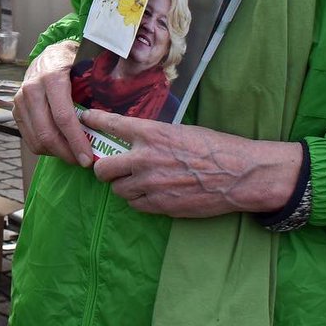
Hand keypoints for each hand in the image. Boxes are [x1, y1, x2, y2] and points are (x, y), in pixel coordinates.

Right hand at [12, 40, 92, 165]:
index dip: (76, 141)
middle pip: (47, 132)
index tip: (89, 158)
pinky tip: (61, 147)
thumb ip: (100, 79)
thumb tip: (122, 97)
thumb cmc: (74, 61)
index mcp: (52, 77)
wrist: (47, 55)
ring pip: (37, 139)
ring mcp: (20, 100)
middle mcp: (32, 88)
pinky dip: (45, 149)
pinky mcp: (16, 110)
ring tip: (75, 156)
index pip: (63, 116)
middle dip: (67, 153)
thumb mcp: (87, 62)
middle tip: (84, 162)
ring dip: (57, 153)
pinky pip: (29, 139)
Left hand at [83, 109, 302, 217]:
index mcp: (152, 134)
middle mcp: (145, 158)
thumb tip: (133, 139)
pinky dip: (139, 201)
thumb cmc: (215, 148)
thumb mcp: (180, 132)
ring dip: (123, 186)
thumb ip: (153, 136)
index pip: (111, 124)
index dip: (93, 121)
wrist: (240, 174)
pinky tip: (150, 195)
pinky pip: (136, 205)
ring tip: (136, 182)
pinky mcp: (161, 205)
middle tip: (110, 169)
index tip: (84, 119)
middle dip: (103, 170)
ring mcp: (151, 184)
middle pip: (103, 168)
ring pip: (118, 190)